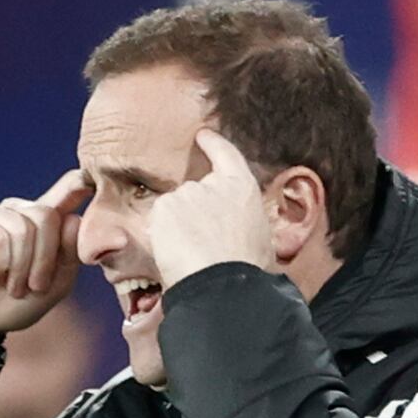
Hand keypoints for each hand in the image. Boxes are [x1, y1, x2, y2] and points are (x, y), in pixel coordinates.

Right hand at [0, 167, 89, 339]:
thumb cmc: (12, 304)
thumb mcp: (53, 286)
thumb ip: (68, 255)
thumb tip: (73, 219)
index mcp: (41, 222)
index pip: (66, 191)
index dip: (76, 183)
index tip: (89, 178)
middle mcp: (17, 211)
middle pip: (46, 216)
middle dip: (43, 259)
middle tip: (31, 286)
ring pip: (21, 228)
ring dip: (19, 267)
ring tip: (11, 286)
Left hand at [149, 128, 275, 288]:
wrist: (224, 282)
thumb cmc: (246, 268)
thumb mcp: (258, 236)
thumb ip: (241, 219)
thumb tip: (236, 227)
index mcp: (242, 187)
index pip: (225, 154)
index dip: (212, 144)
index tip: (202, 135)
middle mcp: (213, 183)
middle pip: (193, 192)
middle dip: (191, 214)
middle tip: (199, 243)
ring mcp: (187, 193)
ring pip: (173, 209)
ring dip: (176, 227)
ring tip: (192, 253)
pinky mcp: (165, 207)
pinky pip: (158, 222)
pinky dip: (163, 236)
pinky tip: (177, 252)